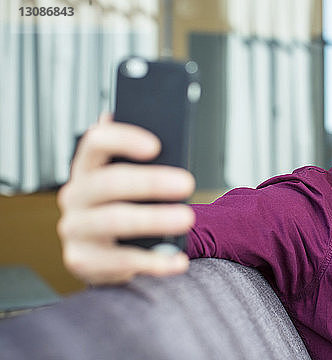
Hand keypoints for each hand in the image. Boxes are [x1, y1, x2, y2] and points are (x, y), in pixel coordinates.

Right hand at [57, 114, 195, 284]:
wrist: (108, 251)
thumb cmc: (125, 206)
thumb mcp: (132, 183)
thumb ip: (145, 165)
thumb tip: (168, 145)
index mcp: (88, 168)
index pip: (95, 142)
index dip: (123, 139)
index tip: (155, 146)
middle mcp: (75, 195)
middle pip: (108, 182)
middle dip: (150, 182)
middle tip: (186, 184)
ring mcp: (75, 229)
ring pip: (113, 220)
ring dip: (154, 219)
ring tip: (186, 219)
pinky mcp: (82, 260)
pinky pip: (119, 261)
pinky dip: (153, 262)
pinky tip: (177, 260)